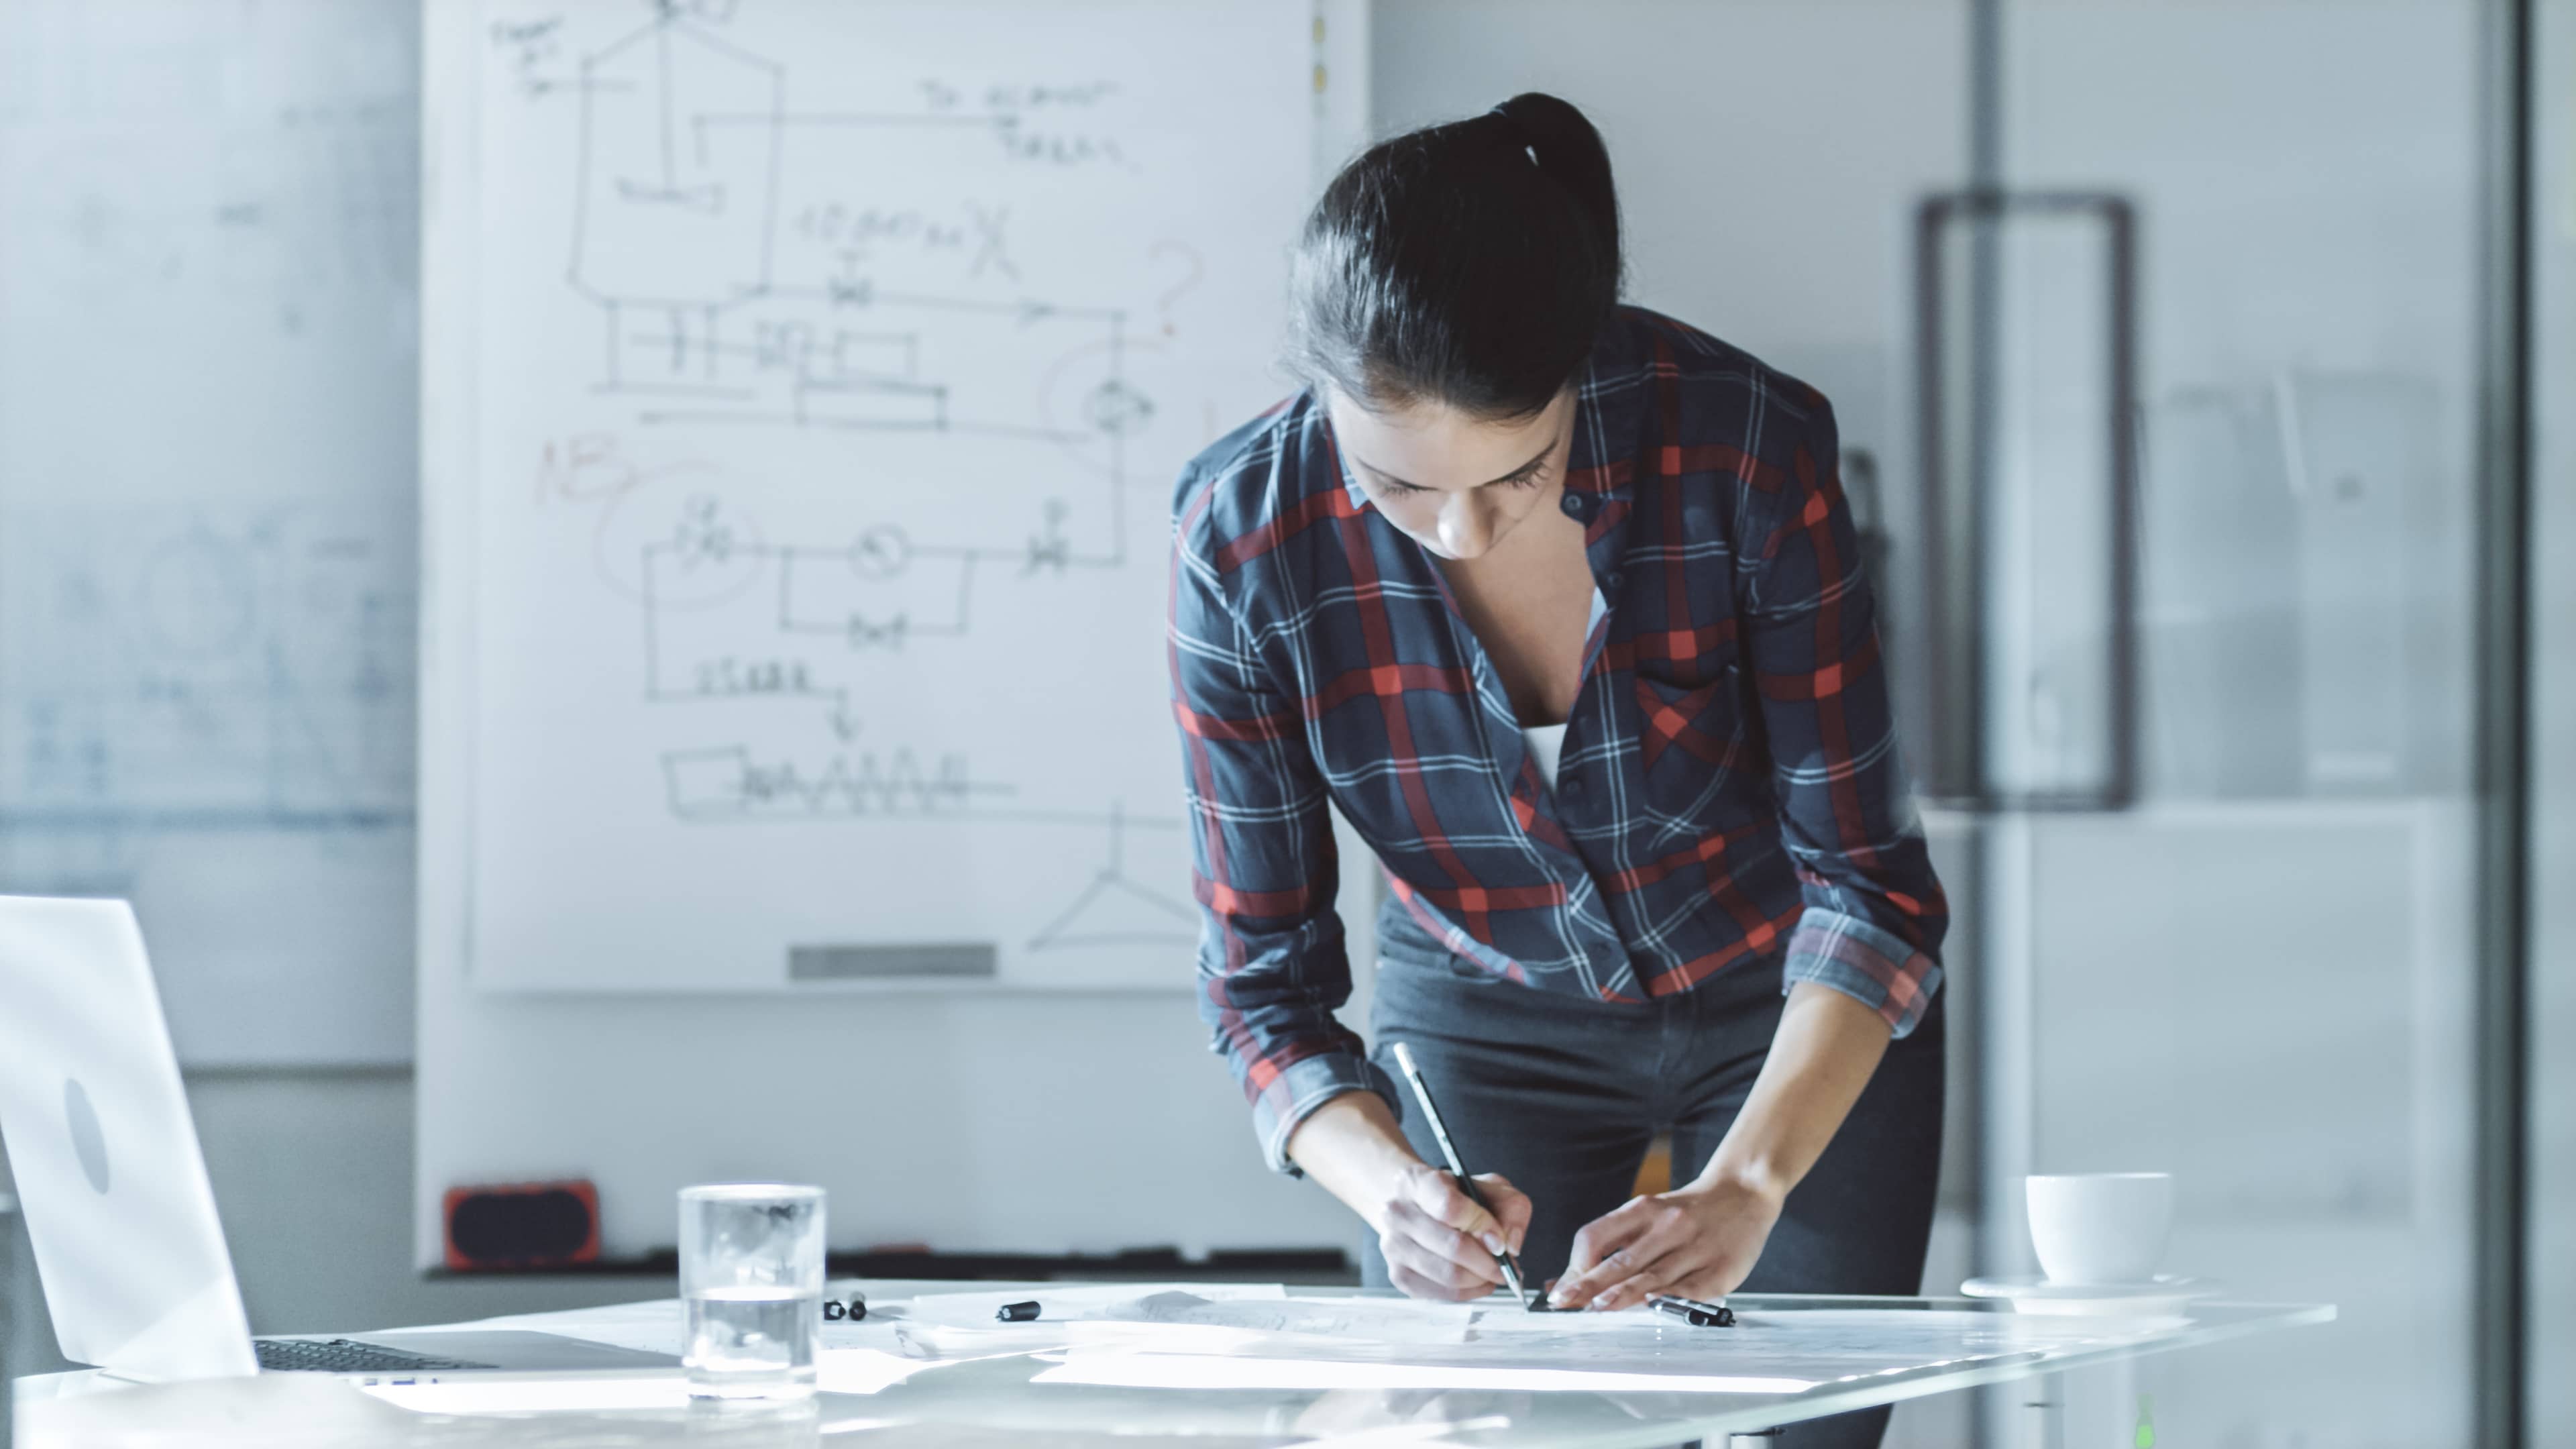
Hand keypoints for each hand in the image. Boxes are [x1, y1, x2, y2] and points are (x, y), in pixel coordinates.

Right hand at [1371, 1161, 1532, 1301]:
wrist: (1417, 1207)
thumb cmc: (1456, 1197)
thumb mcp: (1490, 1187)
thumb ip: (1510, 1208)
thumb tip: (1509, 1245)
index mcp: (1417, 1182)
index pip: (1450, 1207)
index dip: (1482, 1225)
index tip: (1500, 1237)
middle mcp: (1397, 1213)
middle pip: (1452, 1247)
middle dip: (1489, 1261)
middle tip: (1506, 1265)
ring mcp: (1393, 1247)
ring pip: (1449, 1276)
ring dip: (1481, 1279)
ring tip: (1494, 1273)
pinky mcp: (1398, 1276)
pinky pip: (1442, 1294)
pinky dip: (1469, 1292)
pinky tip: (1477, 1280)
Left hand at [1547, 1174, 1782, 1310]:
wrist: (1743, 1193)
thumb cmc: (1688, 1212)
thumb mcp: (1647, 1215)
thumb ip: (1611, 1245)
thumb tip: (1564, 1280)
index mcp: (1642, 1210)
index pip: (1596, 1236)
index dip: (1576, 1265)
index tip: (1559, 1289)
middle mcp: (1666, 1226)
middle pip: (1620, 1259)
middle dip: (1589, 1284)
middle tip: (1564, 1302)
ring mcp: (1694, 1247)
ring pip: (1652, 1275)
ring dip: (1622, 1293)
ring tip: (1597, 1308)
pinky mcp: (1719, 1270)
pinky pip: (1688, 1288)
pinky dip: (1667, 1298)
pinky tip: (1651, 1306)